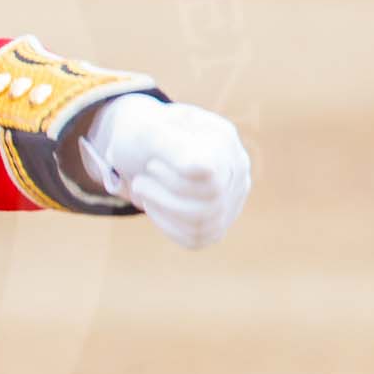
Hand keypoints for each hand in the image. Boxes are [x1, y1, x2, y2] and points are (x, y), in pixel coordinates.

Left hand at [78, 94, 250, 248]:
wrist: (136, 151)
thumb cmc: (141, 138)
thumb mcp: (148, 134)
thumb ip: (175, 146)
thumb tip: (205, 169)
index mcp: (224, 140)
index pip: (212, 179)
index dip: (175, 180)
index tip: (151, 165)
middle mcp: (237, 169)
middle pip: (211, 204)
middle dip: (165, 196)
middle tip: (141, 181)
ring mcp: (232, 197)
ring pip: (204, 225)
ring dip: (163, 210)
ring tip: (145, 191)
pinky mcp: (218, 222)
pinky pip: (198, 239)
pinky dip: (167, 226)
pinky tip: (154, 207)